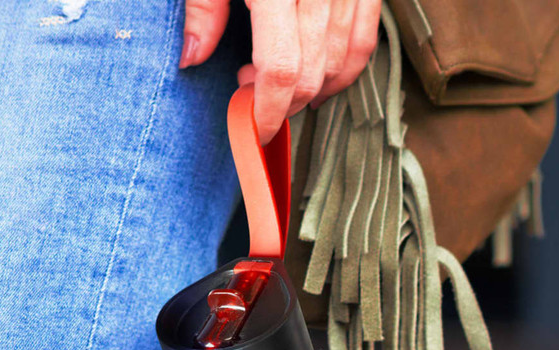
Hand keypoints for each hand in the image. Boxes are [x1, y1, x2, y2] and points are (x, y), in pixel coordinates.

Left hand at [180, 0, 380, 145]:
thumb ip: (202, 5)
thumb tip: (193, 58)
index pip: (283, 68)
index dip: (268, 110)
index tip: (253, 128)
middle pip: (314, 72)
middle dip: (285, 101)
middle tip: (250, 95)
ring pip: (343, 60)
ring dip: (314, 88)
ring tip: (278, 83)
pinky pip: (365, 36)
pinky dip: (344, 65)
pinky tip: (318, 73)